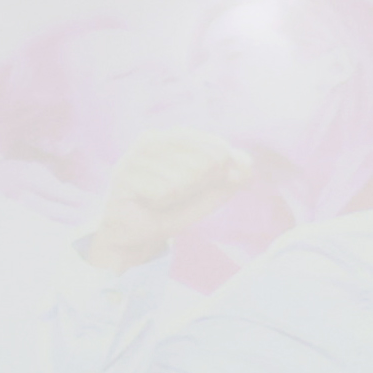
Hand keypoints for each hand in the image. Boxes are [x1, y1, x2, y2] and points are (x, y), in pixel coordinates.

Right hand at [83, 130, 253, 269]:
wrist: (135, 234)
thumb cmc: (171, 209)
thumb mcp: (206, 194)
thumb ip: (227, 178)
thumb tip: (248, 164)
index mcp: (171, 138)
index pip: (210, 143)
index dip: (226, 161)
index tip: (236, 175)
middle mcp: (151, 140)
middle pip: (200, 162)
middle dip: (199, 186)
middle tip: (180, 194)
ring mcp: (136, 155)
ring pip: (180, 179)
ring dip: (177, 197)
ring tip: (162, 199)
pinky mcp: (125, 175)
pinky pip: (162, 191)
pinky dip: (161, 203)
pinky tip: (149, 203)